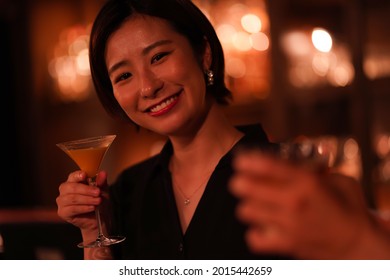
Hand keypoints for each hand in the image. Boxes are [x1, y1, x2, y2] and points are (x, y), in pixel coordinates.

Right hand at [56, 170, 108, 232]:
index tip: (85, 175)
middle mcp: (65, 190)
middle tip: (98, 192)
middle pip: (71, 187)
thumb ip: (101, 182)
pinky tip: (92, 208)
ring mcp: (62, 201)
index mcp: (73, 181)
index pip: (72, 176)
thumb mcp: (102, 190)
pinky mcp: (63, 212)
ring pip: (72, 198)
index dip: (77, 175)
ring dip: (87, 199)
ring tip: (98, 201)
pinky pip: (72, 209)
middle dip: (86, 189)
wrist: (99, 218)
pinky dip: (84, 208)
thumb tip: (103, 173)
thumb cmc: (98, 201)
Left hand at [230, 149, 389, 258]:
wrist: (357, 243)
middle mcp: (294, 202)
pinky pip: (254, 238)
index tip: (239, 160)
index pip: (270, 166)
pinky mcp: (286, 244)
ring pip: (247, 210)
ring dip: (248, 205)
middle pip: (249, 188)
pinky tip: (261, 226)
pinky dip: (255, 232)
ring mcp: (288, 224)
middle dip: (240, 182)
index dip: (250, 161)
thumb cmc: (348, 208)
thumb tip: (295, 156)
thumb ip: (315, 168)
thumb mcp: (338, 180)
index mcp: (307, 182)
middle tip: (239, 181)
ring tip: (252, 203)